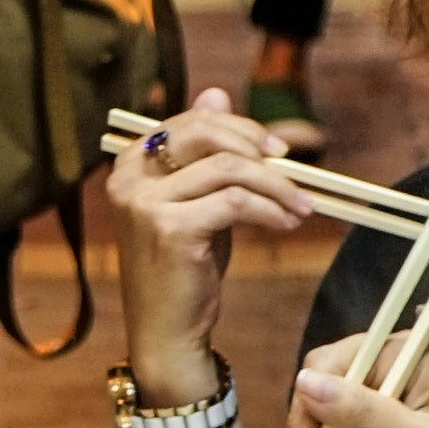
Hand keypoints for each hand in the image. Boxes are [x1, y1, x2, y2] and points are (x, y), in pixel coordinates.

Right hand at [110, 86, 320, 385]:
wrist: (168, 334)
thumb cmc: (185, 269)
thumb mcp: (198, 201)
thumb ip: (206, 153)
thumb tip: (217, 93)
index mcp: (128, 164)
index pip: (190, 121)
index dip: (239, 128)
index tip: (277, 149)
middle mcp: (127, 178)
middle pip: (206, 133)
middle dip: (257, 145)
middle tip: (292, 167)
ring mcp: (143, 203)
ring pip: (228, 168)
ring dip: (276, 185)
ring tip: (301, 207)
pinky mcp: (169, 229)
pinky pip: (235, 202)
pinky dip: (270, 210)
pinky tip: (287, 224)